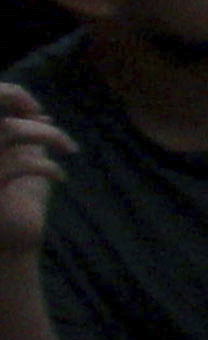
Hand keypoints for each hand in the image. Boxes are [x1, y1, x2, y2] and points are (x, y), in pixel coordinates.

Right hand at [0, 88, 71, 261]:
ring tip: (70, 148)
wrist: (13, 244)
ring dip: (49, 135)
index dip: (13, 95)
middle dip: (31, 112)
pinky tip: (61, 178)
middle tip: (58, 132)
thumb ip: (29, 140)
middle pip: (3, 117)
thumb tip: (42, 115)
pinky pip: (22, 164)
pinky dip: (49, 166)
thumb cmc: (20, 205)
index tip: (38, 109)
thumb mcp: (26, 166)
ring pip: (13, 131)